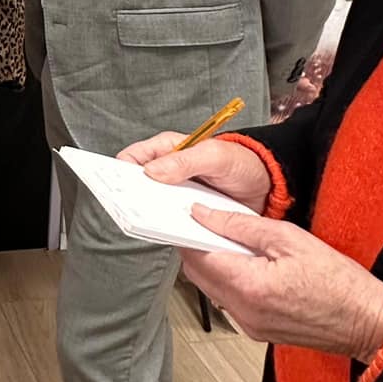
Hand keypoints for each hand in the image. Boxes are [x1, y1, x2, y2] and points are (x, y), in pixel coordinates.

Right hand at [118, 133, 272, 213]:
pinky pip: (170, 221)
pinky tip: (170, 231)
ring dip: (149, 213)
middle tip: (128, 206)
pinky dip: (167, 226)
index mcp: (169, 150)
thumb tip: (151, 172)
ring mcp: (176, 194)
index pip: (133, 158)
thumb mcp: (215, 156)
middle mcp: (168, 172)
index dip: (119, 170)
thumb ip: (184, 161)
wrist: (268, 187)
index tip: (114, 184)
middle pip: (137, 185)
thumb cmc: (243, 162)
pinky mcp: (187, 213)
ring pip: (151, 205)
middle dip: (130, 195)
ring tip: (148, 221)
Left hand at [180, 205, 382, 361]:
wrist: (368, 322)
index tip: (190, 214)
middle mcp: (242, 312)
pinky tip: (250, 265)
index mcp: (248, 287)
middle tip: (212, 223)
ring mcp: (249, 325)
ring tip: (236, 242)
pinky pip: (229, 302)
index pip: (196, 256)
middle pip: (197, 275)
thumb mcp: (289, 238)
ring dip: (214, 264)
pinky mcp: (257, 331)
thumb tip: (205, 215)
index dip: (188, 231)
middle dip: (197, 247)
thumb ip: (240, 225)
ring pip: (211, 289)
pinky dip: (230, 281)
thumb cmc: (340, 283)